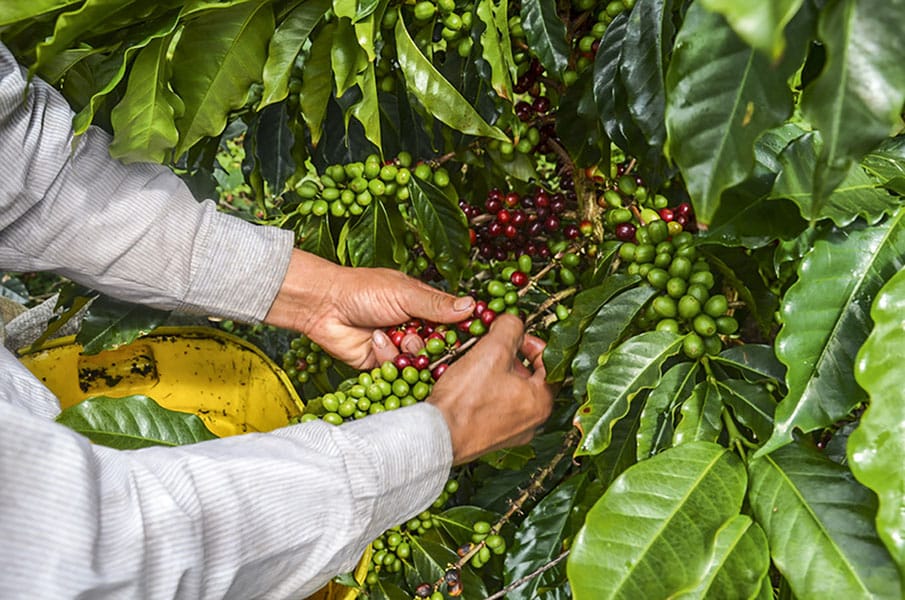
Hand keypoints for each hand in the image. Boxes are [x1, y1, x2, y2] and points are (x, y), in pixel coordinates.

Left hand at [264, 249, 474, 368]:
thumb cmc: (363, 290)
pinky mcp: (381, 363)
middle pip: (439, 347)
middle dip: (434, 346)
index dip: (461, 330)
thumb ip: (437, 305)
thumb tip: (472, 305)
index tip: (471, 336)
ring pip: (419, 362)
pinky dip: (388, 356)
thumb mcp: (406, 294)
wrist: (324, 305)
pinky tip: (376, 340)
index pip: (452, 321)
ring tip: (397, 335)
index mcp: (423, 305)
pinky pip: (397, 370)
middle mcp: (413, 327)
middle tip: (425, 337)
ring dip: (409, 350)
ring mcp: (398, 346)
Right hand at [427, 314, 553, 464]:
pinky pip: (499, 410)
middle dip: (516, 360)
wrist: (436, 435)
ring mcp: (512, 434)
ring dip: (502, 376)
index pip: (551, 366)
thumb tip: (513, 322)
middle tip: (499, 348)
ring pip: (515, 396)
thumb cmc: (466, 399)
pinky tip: (472, 387)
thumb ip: (509, 329)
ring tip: (482, 365)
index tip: (518, 337)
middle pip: (533, 381)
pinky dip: (491, 394)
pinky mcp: (492, 439)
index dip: (535, 344)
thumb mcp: (492, 350)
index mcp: (541, 402)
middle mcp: (532, 422)